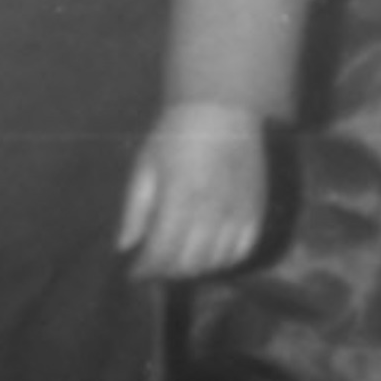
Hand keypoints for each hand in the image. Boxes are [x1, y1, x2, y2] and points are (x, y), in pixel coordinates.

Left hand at [116, 101, 270, 280]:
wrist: (222, 109)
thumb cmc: (176, 136)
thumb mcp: (145, 166)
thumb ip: (134, 210)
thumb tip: (124, 247)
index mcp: (180, 198)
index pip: (162, 253)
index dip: (145, 269)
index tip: (134, 271)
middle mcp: (211, 210)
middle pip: (188, 263)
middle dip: (165, 272)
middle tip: (153, 267)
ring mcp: (237, 213)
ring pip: (214, 262)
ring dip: (192, 268)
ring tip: (178, 260)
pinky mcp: (255, 211)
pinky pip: (240, 251)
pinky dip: (222, 260)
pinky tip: (208, 253)